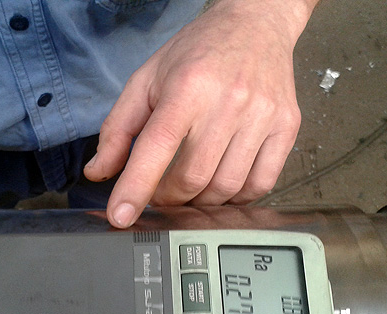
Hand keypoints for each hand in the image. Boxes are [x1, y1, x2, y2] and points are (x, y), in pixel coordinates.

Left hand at [84, 0, 315, 227]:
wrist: (256, 24)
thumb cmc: (199, 52)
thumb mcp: (147, 80)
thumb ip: (118, 128)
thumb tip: (99, 171)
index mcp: (188, 86)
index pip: (157, 147)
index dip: (136, 187)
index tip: (122, 215)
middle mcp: (229, 101)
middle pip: (193, 178)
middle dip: (169, 198)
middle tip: (160, 192)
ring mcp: (262, 115)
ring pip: (226, 187)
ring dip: (201, 201)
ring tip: (190, 187)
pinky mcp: (287, 127)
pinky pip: (261, 184)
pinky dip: (236, 198)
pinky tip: (221, 185)